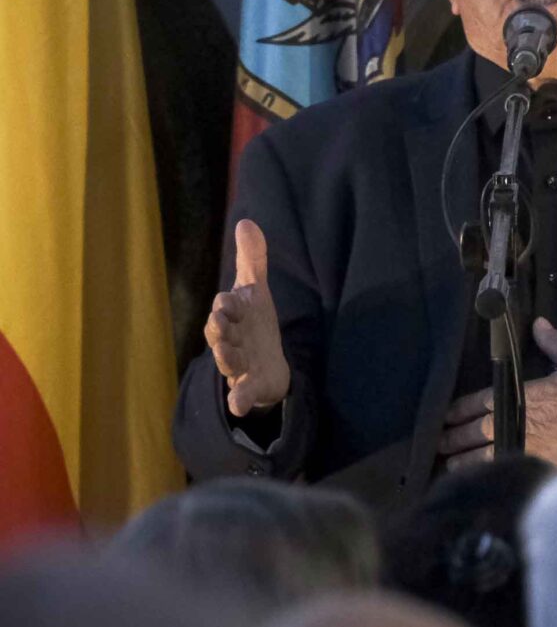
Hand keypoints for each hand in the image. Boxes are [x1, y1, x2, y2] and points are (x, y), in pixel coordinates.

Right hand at [205, 219, 290, 417]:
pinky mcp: (250, 386)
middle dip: (220, 329)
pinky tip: (238, 405)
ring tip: (228, 354)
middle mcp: (230, 340)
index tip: (228, 299)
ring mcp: (239, 365)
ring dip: (227, 357)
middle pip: (220, 335)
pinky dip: (238, 399)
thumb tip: (246, 221)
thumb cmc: (254, 323)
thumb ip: (253, 259)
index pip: (226, 308)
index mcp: (232, 317)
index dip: (228, 304)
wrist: (266, 363)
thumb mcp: (256, 291)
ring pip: (229, 362)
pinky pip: (241, 395)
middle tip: (221, 321)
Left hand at [437, 322, 556, 471]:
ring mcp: (526, 451)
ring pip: (478, 461)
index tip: (446, 419)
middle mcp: (517, 424)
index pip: (474, 403)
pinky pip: (501, 478)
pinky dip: (487, 481)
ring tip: (454, 467)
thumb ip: (556, 343)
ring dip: (462, 463)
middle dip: (452, 440)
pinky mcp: (539, 473)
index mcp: (523, 394)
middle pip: (469, 435)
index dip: (455, 413)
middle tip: (442, 444)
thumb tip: (538, 324)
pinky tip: (482, 484)